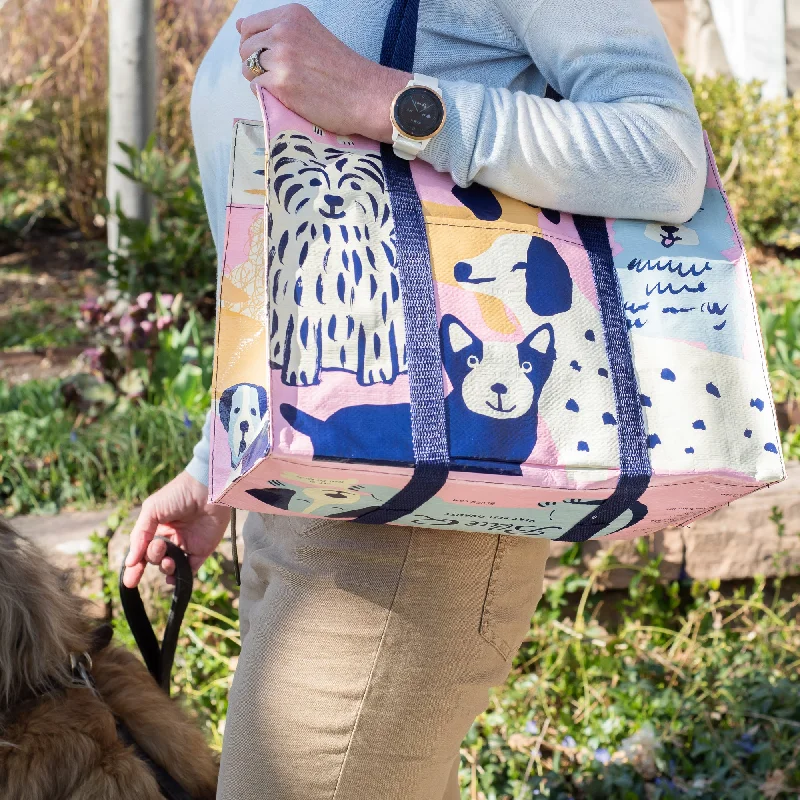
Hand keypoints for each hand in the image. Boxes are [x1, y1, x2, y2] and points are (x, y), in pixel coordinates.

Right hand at [123, 471, 230, 588]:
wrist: (208, 490)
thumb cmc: (178, 494)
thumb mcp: (152, 510)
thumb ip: (140, 536)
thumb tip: (129, 563)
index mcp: (156, 527)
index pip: (142, 550)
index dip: (135, 566)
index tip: (129, 581)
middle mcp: (170, 537)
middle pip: (155, 558)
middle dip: (153, 557)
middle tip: (160, 546)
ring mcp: (186, 544)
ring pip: (170, 566)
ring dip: (165, 568)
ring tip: (169, 560)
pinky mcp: (202, 550)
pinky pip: (190, 568)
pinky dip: (181, 576)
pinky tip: (173, 578)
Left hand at [238, 4, 409, 141]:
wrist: (367, 95)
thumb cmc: (342, 70)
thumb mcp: (311, 35)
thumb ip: (276, 30)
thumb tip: (238, 26)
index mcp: (292, 16)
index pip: (249, 26)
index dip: (255, 46)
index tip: (273, 59)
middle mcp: (284, 32)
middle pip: (245, 49)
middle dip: (257, 65)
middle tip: (284, 78)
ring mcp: (281, 58)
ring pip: (248, 70)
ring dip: (262, 82)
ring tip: (288, 88)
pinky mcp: (281, 84)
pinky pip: (256, 90)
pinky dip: (268, 97)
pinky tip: (290, 98)